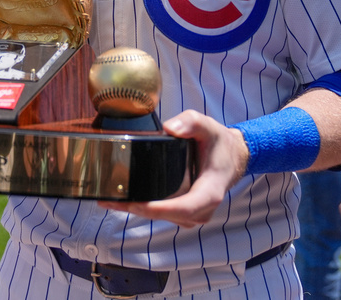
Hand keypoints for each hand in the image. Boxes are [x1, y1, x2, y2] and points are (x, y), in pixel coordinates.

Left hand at [98, 110, 246, 227]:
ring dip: (135, 210)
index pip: (183, 207)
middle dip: (136, 209)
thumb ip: (191, 122)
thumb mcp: (208, 126)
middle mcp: (202, 209)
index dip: (158, 209)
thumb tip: (170, 127)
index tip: (135, 203)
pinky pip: (161, 214)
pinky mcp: (184, 214)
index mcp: (210, 191)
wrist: (232, 158)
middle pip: (165, 215)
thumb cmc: (219, 144)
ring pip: (160, 217)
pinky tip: (123, 200)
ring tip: (109, 200)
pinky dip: (142, 208)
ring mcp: (193, 215)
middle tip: (108, 200)